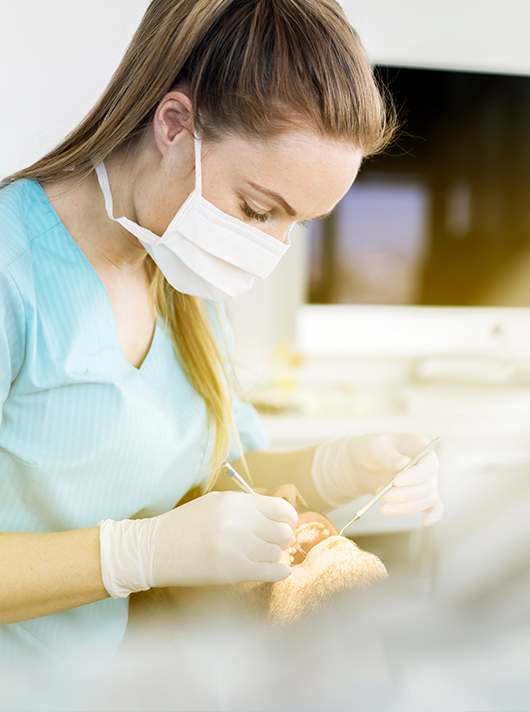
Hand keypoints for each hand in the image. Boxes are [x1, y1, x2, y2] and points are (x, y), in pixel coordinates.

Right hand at [99, 491, 297, 597]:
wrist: (154, 549)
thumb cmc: (185, 526)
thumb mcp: (215, 504)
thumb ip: (246, 507)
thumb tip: (279, 514)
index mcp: (234, 502)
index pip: (280, 508)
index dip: (288, 518)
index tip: (285, 524)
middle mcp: (238, 521)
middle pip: (283, 532)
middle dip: (283, 539)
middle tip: (276, 543)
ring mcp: (235, 546)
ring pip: (276, 553)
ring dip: (274, 556)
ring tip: (263, 556)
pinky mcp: (232, 570)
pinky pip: (271, 571)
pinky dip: (279, 572)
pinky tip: (278, 570)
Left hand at [311, 433, 442, 525]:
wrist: (362, 464)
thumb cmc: (370, 450)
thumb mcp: (375, 447)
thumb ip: (389, 456)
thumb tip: (403, 465)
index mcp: (419, 446)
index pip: (429, 464)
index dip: (415, 476)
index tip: (396, 482)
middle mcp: (427, 465)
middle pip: (428, 486)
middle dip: (404, 495)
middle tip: (382, 496)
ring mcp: (426, 481)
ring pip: (426, 499)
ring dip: (406, 507)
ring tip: (383, 507)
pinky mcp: (420, 495)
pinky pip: (433, 506)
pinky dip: (433, 515)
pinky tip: (426, 522)